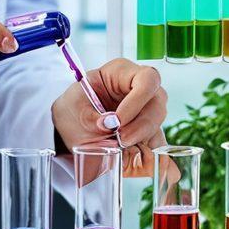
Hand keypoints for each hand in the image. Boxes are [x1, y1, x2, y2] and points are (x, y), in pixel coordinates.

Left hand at [51, 58, 167, 178]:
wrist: (70, 123)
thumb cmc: (74, 106)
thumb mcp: (75, 106)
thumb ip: (91, 116)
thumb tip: (109, 126)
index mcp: (122, 72)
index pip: (146, 80)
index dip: (137, 101)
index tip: (118, 121)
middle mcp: (139, 88)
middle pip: (157, 103)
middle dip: (141, 125)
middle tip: (121, 139)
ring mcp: (146, 110)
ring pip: (158, 123)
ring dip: (142, 138)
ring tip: (121, 147)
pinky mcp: (146, 130)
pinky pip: (156, 141)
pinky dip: (148, 151)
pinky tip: (135, 156)